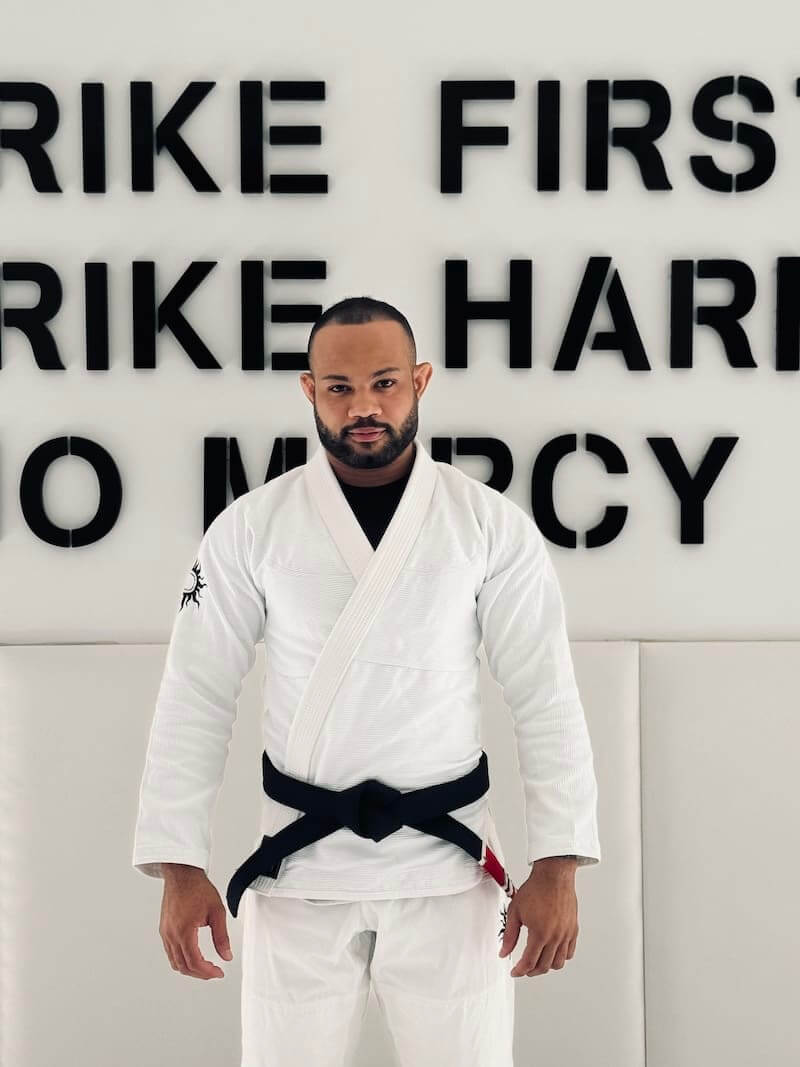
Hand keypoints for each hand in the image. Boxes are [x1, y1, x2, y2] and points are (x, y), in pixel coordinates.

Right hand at [159, 865, 233, 979]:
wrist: (182, 875)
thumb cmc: (197, 888)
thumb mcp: (217, 912)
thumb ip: (222, 937)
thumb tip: (226, 955)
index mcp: (184, 930)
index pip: (194, 962)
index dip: (207, 972)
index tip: (218, 973)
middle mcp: (171, 934)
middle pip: (183, 966)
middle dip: (200, 974)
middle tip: (214, 972)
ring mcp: (165, 933)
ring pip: (175, 962)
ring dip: (190, 969)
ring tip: (205, 967)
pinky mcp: (163, 930)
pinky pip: (170, 953)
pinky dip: (181, 960)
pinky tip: (192, 957)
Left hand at [498, 862, 577, 977]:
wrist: (553, 876)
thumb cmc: (536, 889)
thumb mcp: (515, 911)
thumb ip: (509, 935)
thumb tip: (504, 951)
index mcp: (540, 933)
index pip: (529, 962)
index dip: (520, 971)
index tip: (515, 972)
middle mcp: (555, 937)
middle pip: (544, 966)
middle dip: (532, 971)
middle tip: (524, 969)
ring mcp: (566, 934)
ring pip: (559, 962)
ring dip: (547, 966)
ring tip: (538, 963)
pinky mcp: (573, 929)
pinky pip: (570, 952)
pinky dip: (561, 957)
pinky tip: (553, 953)